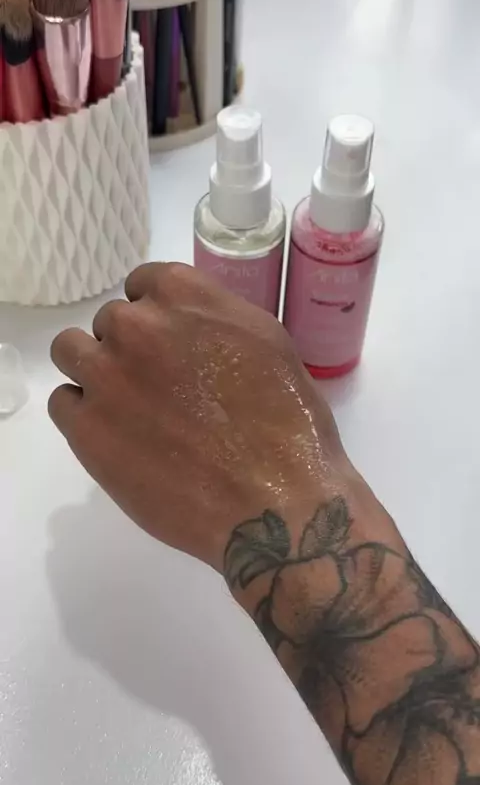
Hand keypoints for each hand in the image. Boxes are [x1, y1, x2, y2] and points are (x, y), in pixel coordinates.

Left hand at [49, 263, 350, 572]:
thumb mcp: (266, 343)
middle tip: (160, 389)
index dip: (153, 314)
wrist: (272, 500)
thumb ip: (214, 320)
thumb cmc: (288, 423)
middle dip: (131, 348)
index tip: (168, 344)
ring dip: (94, 372)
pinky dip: (83, 414)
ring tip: (127, 408)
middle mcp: (135, 325)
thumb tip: (184, 327)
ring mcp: (104, 375)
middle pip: (109, 321)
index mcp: (183, 296)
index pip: (141, 283)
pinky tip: (116, 437)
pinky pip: (62, 402)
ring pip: (71, 351)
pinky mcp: (85, 427)